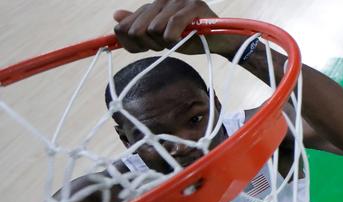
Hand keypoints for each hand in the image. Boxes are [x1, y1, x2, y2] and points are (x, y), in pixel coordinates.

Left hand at [113, 0, 240, 55]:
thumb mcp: (161, 36)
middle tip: (162, 46)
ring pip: (153, 29)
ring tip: (175, 42)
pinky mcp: (193, 6)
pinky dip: (174, 40)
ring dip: (163, 43)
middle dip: (147, 45)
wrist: (219, 40)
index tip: (143, 49)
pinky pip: (171, 28)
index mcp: (153, 5)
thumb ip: (139, 25)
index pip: (124, 25)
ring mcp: (178, 1)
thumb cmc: (191, 38)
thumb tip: (116, 16)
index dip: (129, 42)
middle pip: (136, 29)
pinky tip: (181, 40)